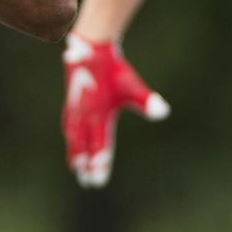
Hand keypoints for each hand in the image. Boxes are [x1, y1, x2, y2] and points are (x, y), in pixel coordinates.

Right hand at [62, 34, 169, 187]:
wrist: (91, 47)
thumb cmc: (113, 69)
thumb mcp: (131, 84)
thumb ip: (145, 100)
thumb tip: (162, 111)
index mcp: (98, 115)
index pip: (99, 146)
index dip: (99, 164)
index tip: (97, 182)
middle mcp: (84, 115)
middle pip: (84, 146)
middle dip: (85, 165)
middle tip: (87, 184)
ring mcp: (76, 109)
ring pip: (73, 137)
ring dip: (75, 154)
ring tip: (75, 169)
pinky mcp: (72, 102)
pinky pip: (69, 126)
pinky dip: (70, 138)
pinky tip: (71, 141)